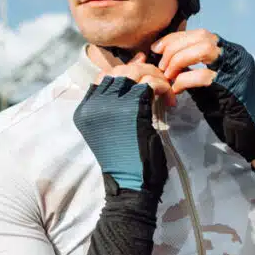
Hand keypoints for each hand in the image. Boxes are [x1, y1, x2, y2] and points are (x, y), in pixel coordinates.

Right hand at [74, 53, 170, 197]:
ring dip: (154, 76)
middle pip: (119, 70)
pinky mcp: (132, 110)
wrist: (131, 184)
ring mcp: (112, 106)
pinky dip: (163, 86)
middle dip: (142, 71)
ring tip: (164, 88)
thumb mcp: (109, 129)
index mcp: (84, 110)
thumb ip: (112, 104)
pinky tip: (169, 99)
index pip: (103, 77)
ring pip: (134, 72)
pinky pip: (150, 84)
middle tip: (158, 82)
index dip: (125, 72)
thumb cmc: (124, 159)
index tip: (142, 76)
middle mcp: (94, 105)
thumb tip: (130, 72)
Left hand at [152, 30, 254, 163]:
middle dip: (175, 48)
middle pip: (201, 37)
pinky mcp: (233, 87)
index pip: (201, 34)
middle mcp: (236, 55)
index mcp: (231, 52)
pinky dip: (184, 80)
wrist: (251, 134)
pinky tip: (176, 90)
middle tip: (160, 65)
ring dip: (179, 60)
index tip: (157, 48)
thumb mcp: (208, 83)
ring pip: (204, 50)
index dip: (176, 38)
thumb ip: (194, 69)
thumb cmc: (227, 111)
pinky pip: (203, 76)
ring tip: (168, 75)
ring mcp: (237, 70)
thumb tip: (168, 60)